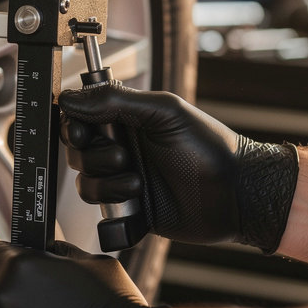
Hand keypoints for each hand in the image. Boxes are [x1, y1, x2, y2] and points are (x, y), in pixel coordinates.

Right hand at [60, 84, 297, 252]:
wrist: (234, 195)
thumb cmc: (210, 148)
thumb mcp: (164, 112)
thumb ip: (116, 100)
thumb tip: (72, 97)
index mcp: (127, 121)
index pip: (81, 118)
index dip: (74, 125)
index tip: (82, 131)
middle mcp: (122, 149)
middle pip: (77, 152)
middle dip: (94, 156)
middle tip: (124, 156)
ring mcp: (124, 180)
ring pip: (85, 184)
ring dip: (108, 183)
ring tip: (138, 182)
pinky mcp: (129, 210)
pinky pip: (100, 211)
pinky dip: (114, 206)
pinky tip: (138, 200)